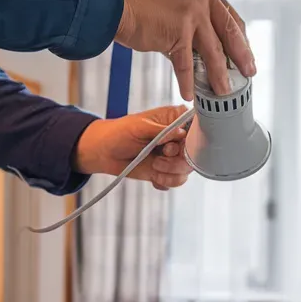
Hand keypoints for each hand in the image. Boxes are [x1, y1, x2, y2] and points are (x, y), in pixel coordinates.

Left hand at [73, 106, 193, 190]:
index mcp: (174, 120)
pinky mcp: (166, 171)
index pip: (196, 127)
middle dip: (178, 160)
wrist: (104, 153)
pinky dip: (165, 182)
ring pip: (187, 169)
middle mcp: (177, 138)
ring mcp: (173, 156)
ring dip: (171, 173)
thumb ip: (162, 130)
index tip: (178, 144)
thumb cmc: (119, 133)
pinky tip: (153, 176)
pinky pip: (176, 181)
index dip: (192, 139)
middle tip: (161, 157)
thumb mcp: (140, 126)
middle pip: (195, 152)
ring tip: (154, 167)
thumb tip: (181, 133)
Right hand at [114, 0, 254, 98]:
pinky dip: (188, 80)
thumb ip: (193, 19)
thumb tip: (205, 48)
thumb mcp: (175, 3)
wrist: (113, 6)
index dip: (240, 38)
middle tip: (248, 72)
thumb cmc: (140, 6)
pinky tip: (189, 92)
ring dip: (218, 74)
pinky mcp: (178, 31)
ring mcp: (191, 13)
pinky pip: (186, 62)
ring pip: (212, 51)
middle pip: (229, 32)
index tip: (245, 53)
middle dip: (241, 56)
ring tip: (222, 90)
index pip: (229, 16)